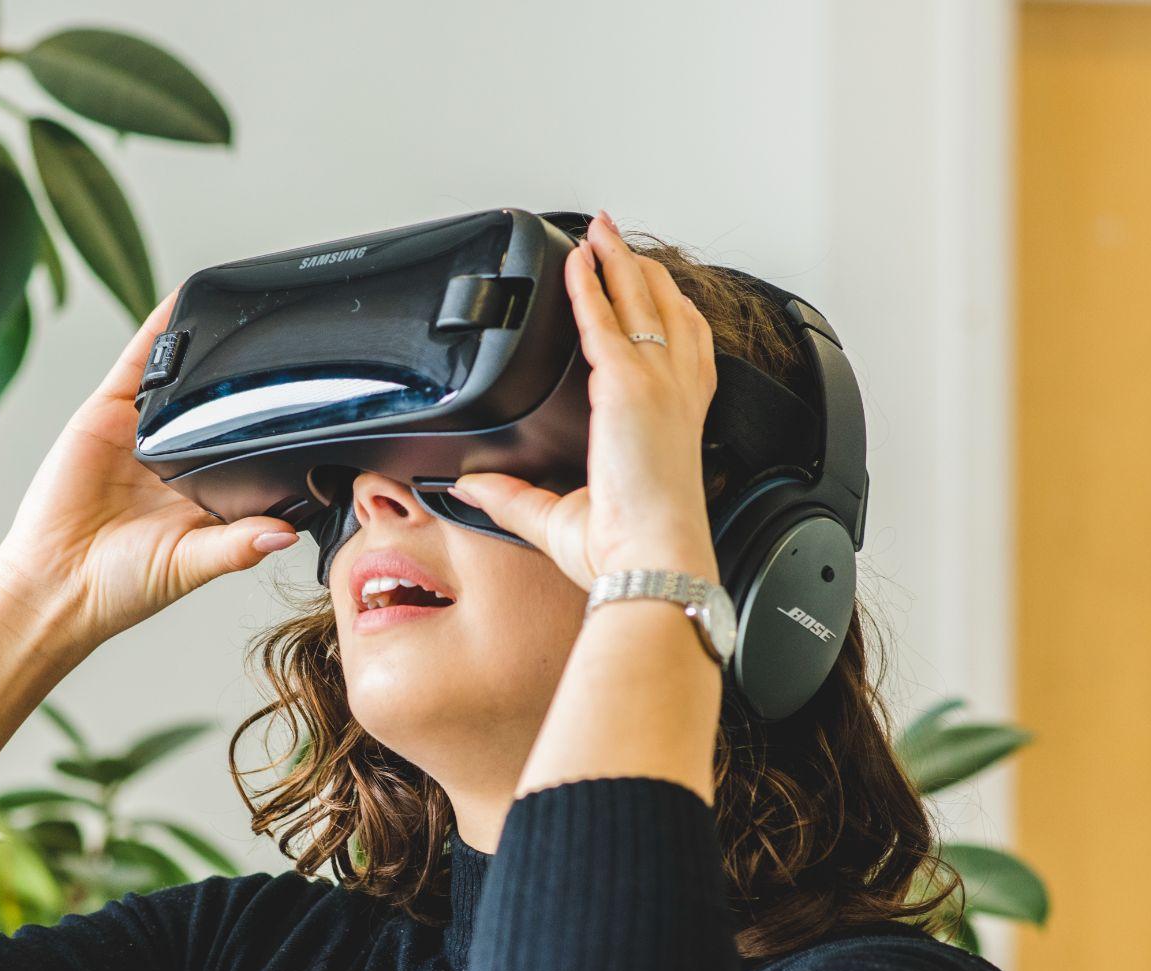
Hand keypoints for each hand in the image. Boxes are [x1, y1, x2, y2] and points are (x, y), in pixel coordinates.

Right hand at [0, 289, 300, 647]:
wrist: (56, 584)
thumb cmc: (122, 586)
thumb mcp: (191, 565)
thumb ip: (237, 546)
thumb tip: (285, 534)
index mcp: (208, 494)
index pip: (254, 451)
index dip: (280, 427)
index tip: (319, 404)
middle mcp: (178, 459)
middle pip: (221, 406)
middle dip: (249, 378)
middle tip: (294, 344)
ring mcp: (141, 433)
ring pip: (184, 377)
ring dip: (208, 345)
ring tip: (247, 310)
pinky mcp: (106, 414)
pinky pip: (136, 363)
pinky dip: (158, 331)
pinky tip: (181, 301)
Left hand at [447, 210, 721, 588]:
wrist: (650, 559)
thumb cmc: (628, 548)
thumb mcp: (562, 517)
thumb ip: (512, 496)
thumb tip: (470, 486)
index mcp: (677, 422)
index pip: (680, 348)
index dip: (664, 311)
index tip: (646, 288)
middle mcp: (674, 395)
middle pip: (663, 309)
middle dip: (639, 268)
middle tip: (615, 239)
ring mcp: (654, 384)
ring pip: (638, 300)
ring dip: (617, 259)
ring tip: (600, 231)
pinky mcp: (626, 384)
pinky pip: (601, 318)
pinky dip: (587, 283)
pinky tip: (573, 261)